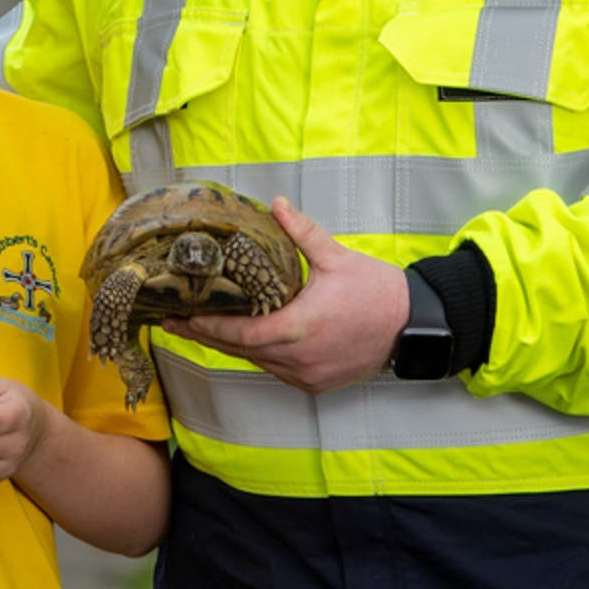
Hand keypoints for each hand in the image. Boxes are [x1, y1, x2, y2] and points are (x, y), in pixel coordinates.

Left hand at [164, 197, 407, 393]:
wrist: (413, 326)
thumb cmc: (377, 292)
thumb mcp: (337, 257)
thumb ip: (302, 233)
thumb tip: (277, 204)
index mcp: (300, 328)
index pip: (241, 333)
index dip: (209, 327)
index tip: (183, 318)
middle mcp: (299, 358)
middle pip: (242, 351)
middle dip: (207, 336)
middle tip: (176, 323)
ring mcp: (308, 375)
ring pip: (259, 362)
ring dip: (233, 346)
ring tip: (203, 329)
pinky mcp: (318, 383)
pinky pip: (278, 371)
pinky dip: (260, 356)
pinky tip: (246, 340)